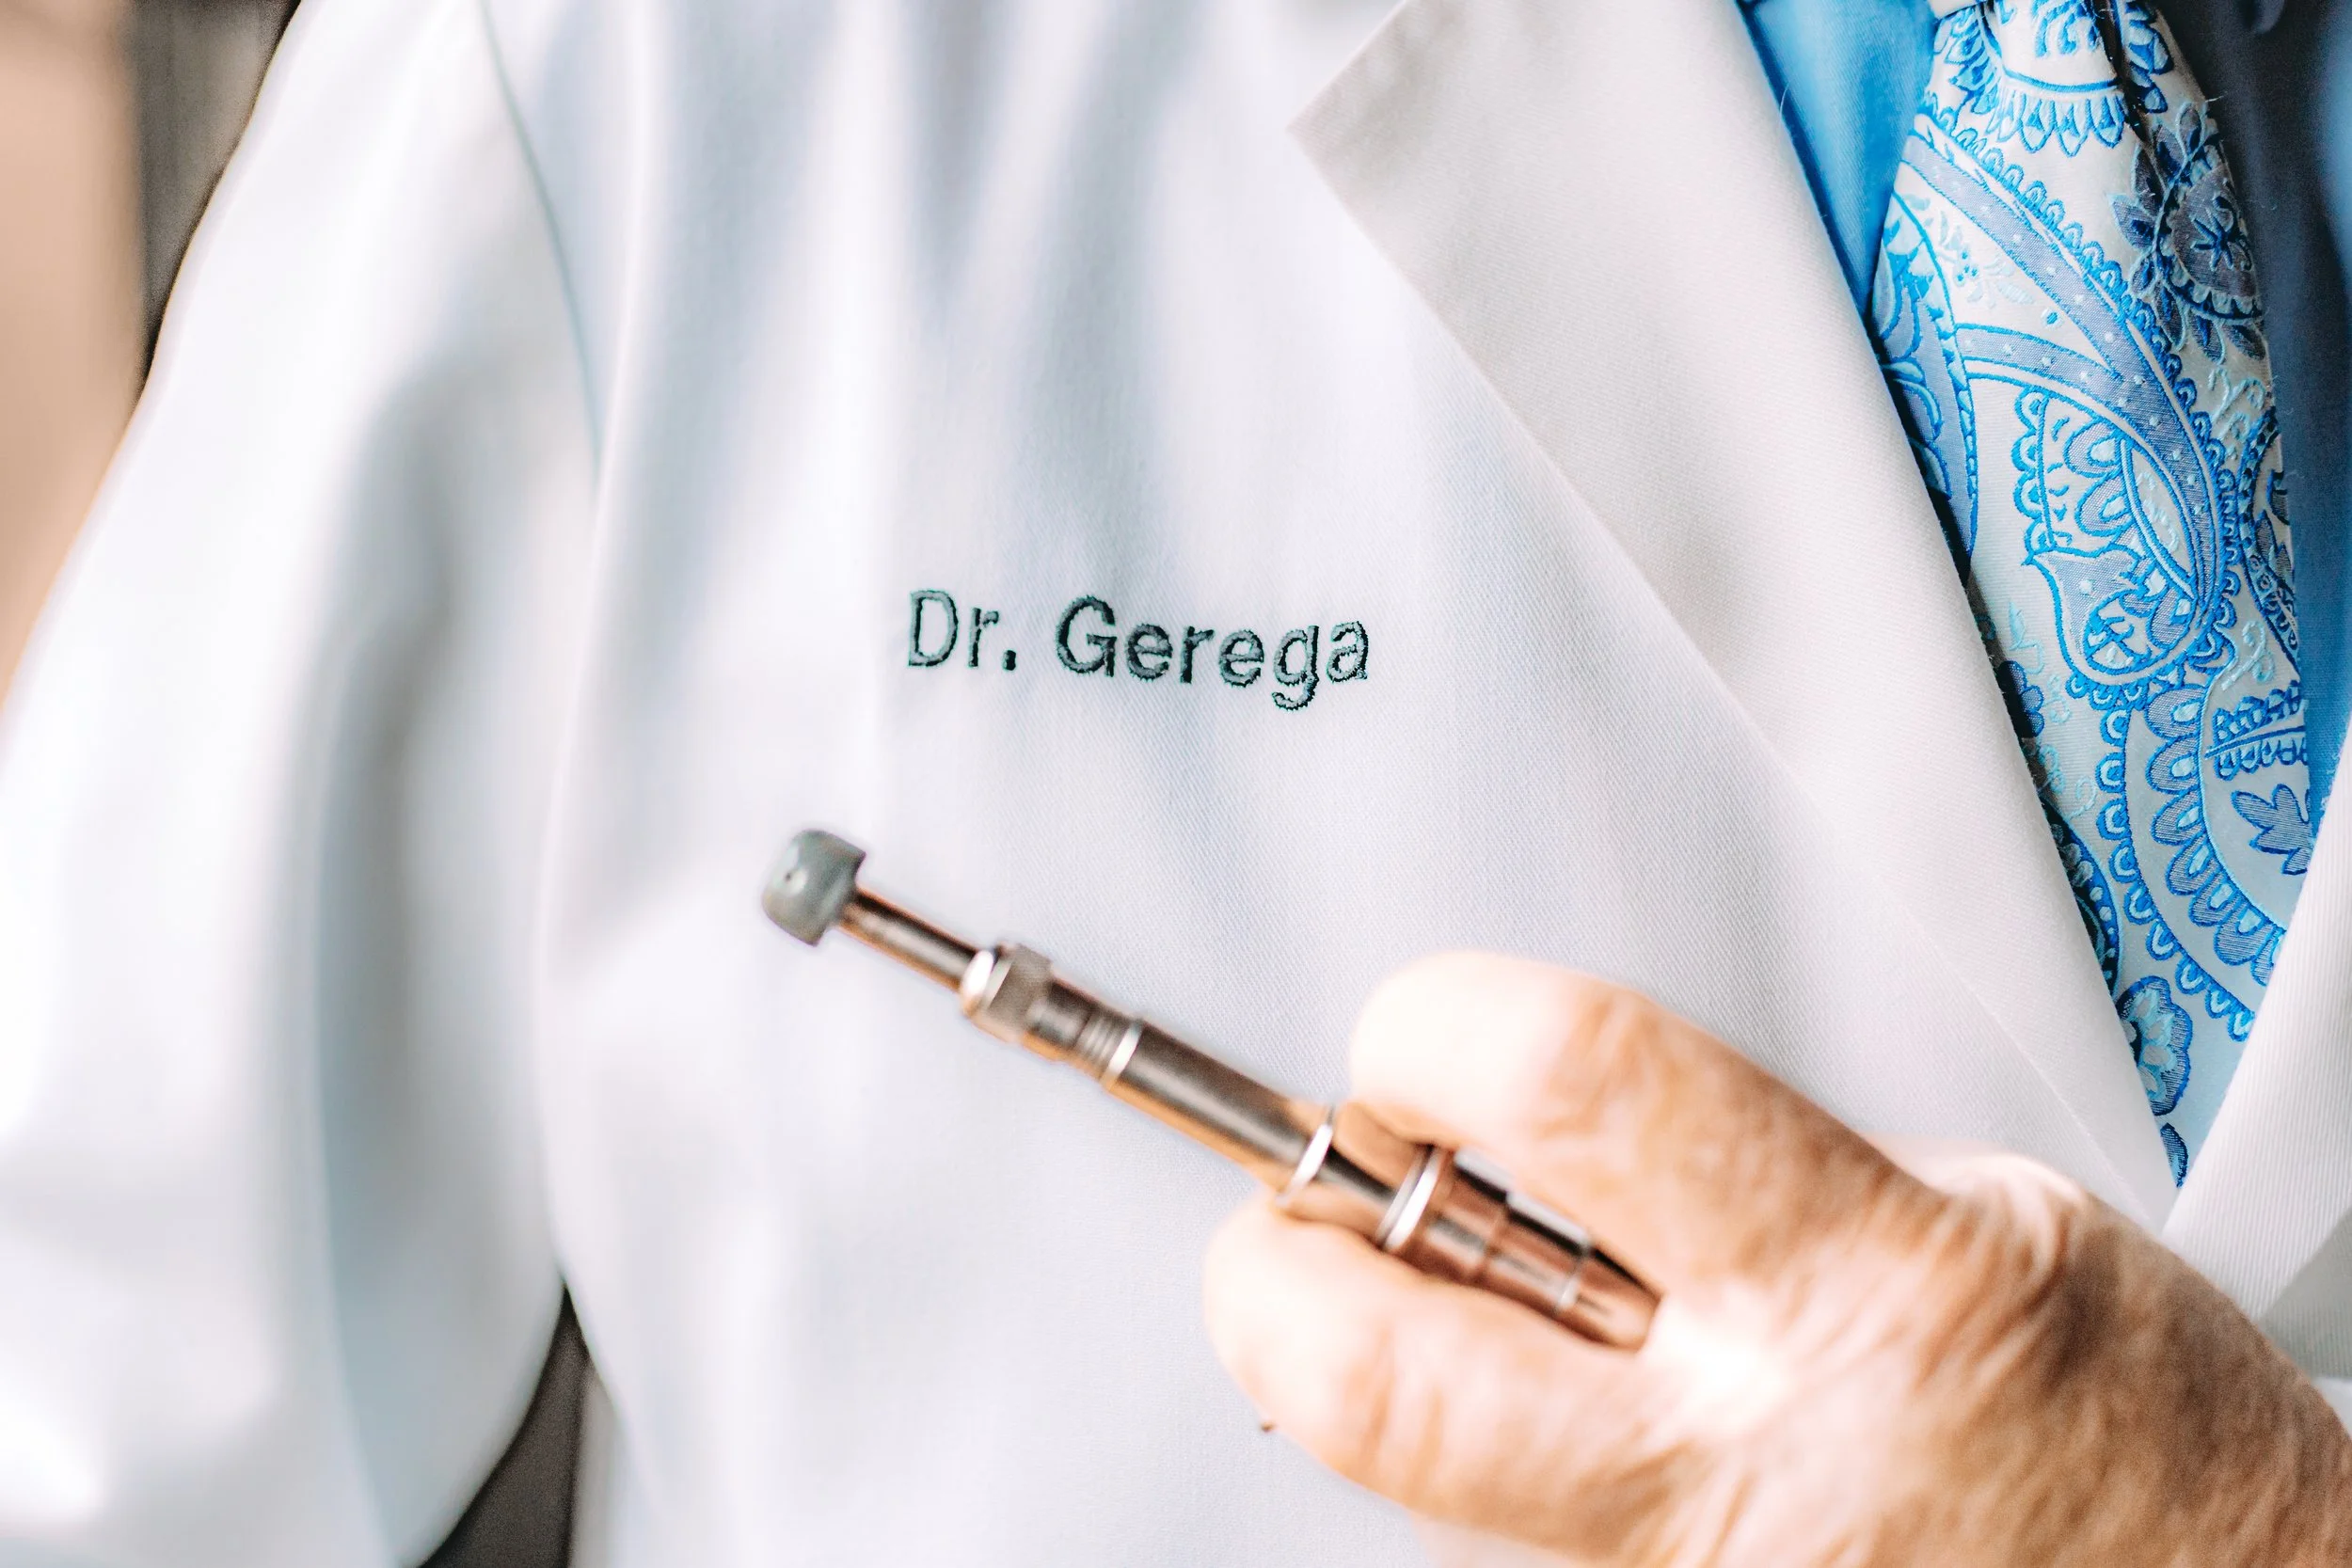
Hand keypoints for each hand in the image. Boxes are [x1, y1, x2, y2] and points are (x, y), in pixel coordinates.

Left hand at [1203, 954, 2351, 1565]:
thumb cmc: (2128, 1420)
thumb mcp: (1974, 1209)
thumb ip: (1739, 1160)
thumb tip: (1518, 1122)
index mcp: (1853, 1279)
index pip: (1564, 1090)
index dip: (1432, 1032)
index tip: (1412, 1039)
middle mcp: (1744, 1464)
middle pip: (1377, 1379)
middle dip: (1272, 1275)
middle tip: (1292, 1216)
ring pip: (1407, 1485)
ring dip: (1377, 1371)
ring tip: (1454, 1317)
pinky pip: (1487, 1553)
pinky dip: (1476, 1473)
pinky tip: (1563, 1431)